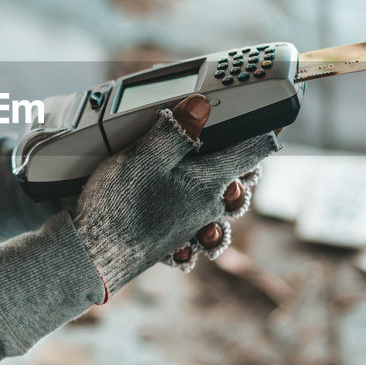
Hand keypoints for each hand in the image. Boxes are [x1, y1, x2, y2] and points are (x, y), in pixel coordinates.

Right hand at [73, 94, 278, 297]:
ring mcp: (193, 224)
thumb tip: (203, 106)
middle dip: (240, 156)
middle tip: (233, 135)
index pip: (254, 149)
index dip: (266, 125)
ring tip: (210, 174)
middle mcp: (209, 206)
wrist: (92, 258)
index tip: (273, 113)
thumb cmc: (117, 209)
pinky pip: (200, 225)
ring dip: (222, 188)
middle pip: (240, 176)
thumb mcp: (144, 158)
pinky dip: (200, 215)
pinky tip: (185, 208)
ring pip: (223, 203)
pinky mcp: (174, 236)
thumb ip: (176, 130)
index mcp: (209, 182)